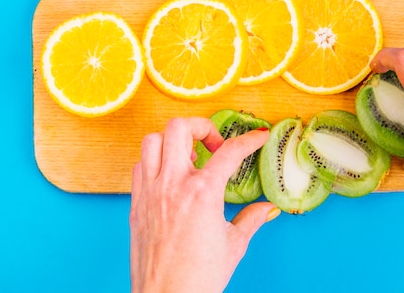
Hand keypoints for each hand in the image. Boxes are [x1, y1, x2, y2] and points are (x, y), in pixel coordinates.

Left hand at [129, 117, 277, 292]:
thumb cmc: (199, 278)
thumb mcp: (234, 245)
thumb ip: (252, 219)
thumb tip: (268, 209)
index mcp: (202, 192)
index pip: (230, 151)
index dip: (249, 139)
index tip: (257, 136)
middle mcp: (173, 185)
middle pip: (180, 127)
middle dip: (202, 126)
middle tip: (215, 145)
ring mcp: (151, 192)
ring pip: (153, 140)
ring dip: (173, 140)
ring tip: (190, 157)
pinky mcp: (136, 203)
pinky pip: (140, 166)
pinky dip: (155, 161)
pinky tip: (169, 175)